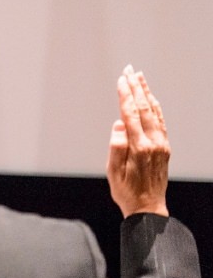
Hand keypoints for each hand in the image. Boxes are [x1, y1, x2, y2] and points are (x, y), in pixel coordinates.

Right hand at [106, 65, 169, 217]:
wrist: (149, 208)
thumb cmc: (127, 192)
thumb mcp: (113, 172)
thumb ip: (116, 146)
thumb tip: (119, 125)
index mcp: (139, 147)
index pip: (130, 114)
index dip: (125, 95)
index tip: (121, 79)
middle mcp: (153, 142)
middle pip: (144, 108)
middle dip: (136, 87)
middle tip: (130, 70)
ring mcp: (161, 144)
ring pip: (154, 112)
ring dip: (147, 93)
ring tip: (140, 78)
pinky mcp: (164, 148)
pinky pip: (160, 121)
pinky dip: (155, 107)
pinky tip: (152, 100)